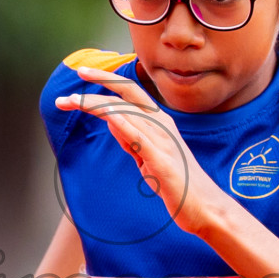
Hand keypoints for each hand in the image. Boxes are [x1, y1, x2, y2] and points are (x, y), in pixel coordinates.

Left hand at [55, 66, 227, 235]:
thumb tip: (111, 119)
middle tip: (78, 70)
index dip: (107, 79)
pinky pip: (140, 139)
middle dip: (102, 79)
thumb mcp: (147, 156)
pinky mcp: (161, 161)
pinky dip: (124, 125)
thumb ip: (130, 138)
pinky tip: (108, 115)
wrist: (204, 207)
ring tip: (73, 99)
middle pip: (128, 93)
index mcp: (159, 121)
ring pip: (127, 113)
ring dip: (98, 105)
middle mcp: (162, 125)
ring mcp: (163, 141)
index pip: (130, 92)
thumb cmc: (176, 183)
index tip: (83, 71)